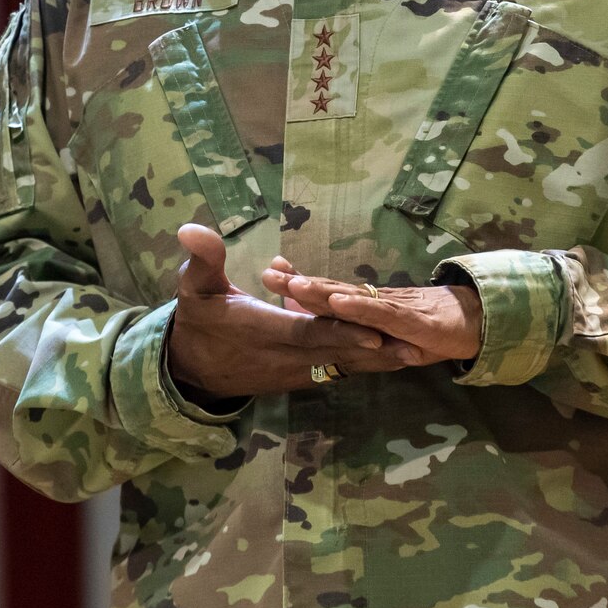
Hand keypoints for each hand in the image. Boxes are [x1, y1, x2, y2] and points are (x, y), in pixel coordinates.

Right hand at [166, 224, 424, 398]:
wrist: (190, 371)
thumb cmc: (197, 322)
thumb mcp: (194, 287)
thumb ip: (203, 258)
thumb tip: (191, 228)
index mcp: (263, 330)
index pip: (308, 332)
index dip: (341, 332)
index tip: (375, 331)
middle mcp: (284, 357)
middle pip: (336, 354)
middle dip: (376, 351)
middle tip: (415, 346)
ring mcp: (293, 372)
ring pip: (341, 367)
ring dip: (378, 362)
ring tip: (417, 354)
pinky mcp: (298, 379)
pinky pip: (335, 371)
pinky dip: (363, 365)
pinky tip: (392, 359)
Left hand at [261, 258, 483, 365]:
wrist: (471, 322)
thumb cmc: (424, 328)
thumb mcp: (384, 334)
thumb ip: (357, 328)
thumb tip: (323, 320)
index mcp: (364, 306)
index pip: (326, 292)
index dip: (299, 282)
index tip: (271, 270)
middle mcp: (372, 303)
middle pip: (330, 290)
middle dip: (297, 283)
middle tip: (267, 273)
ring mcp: (389, 309)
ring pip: (350, 298)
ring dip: (321, 291)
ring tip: (293, 285)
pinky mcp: (408, 320)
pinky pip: (378, 313)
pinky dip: (357, 307)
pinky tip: (337, 302)